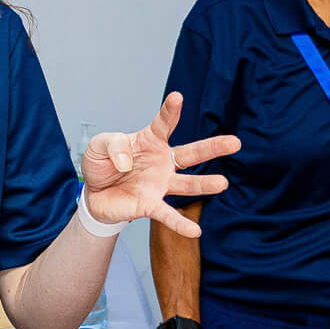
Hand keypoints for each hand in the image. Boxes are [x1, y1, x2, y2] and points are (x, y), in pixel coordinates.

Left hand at [81, 93, 240, 237]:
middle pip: (191, 153)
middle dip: (213, 147)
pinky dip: (181, 223)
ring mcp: (159, 184)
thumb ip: (112, 145)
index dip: (170, 111)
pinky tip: (195, 231)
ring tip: (223, 184)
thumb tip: (127, 161)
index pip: (163, 124)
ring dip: (204, 184)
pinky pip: (168, 215)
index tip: (177, 97)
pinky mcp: (150, 205)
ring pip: (187, 184)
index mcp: (150, 141)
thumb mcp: (98, 146)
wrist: (94, 195)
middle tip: (235, 143)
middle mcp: (161, 162)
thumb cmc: (102, 165)